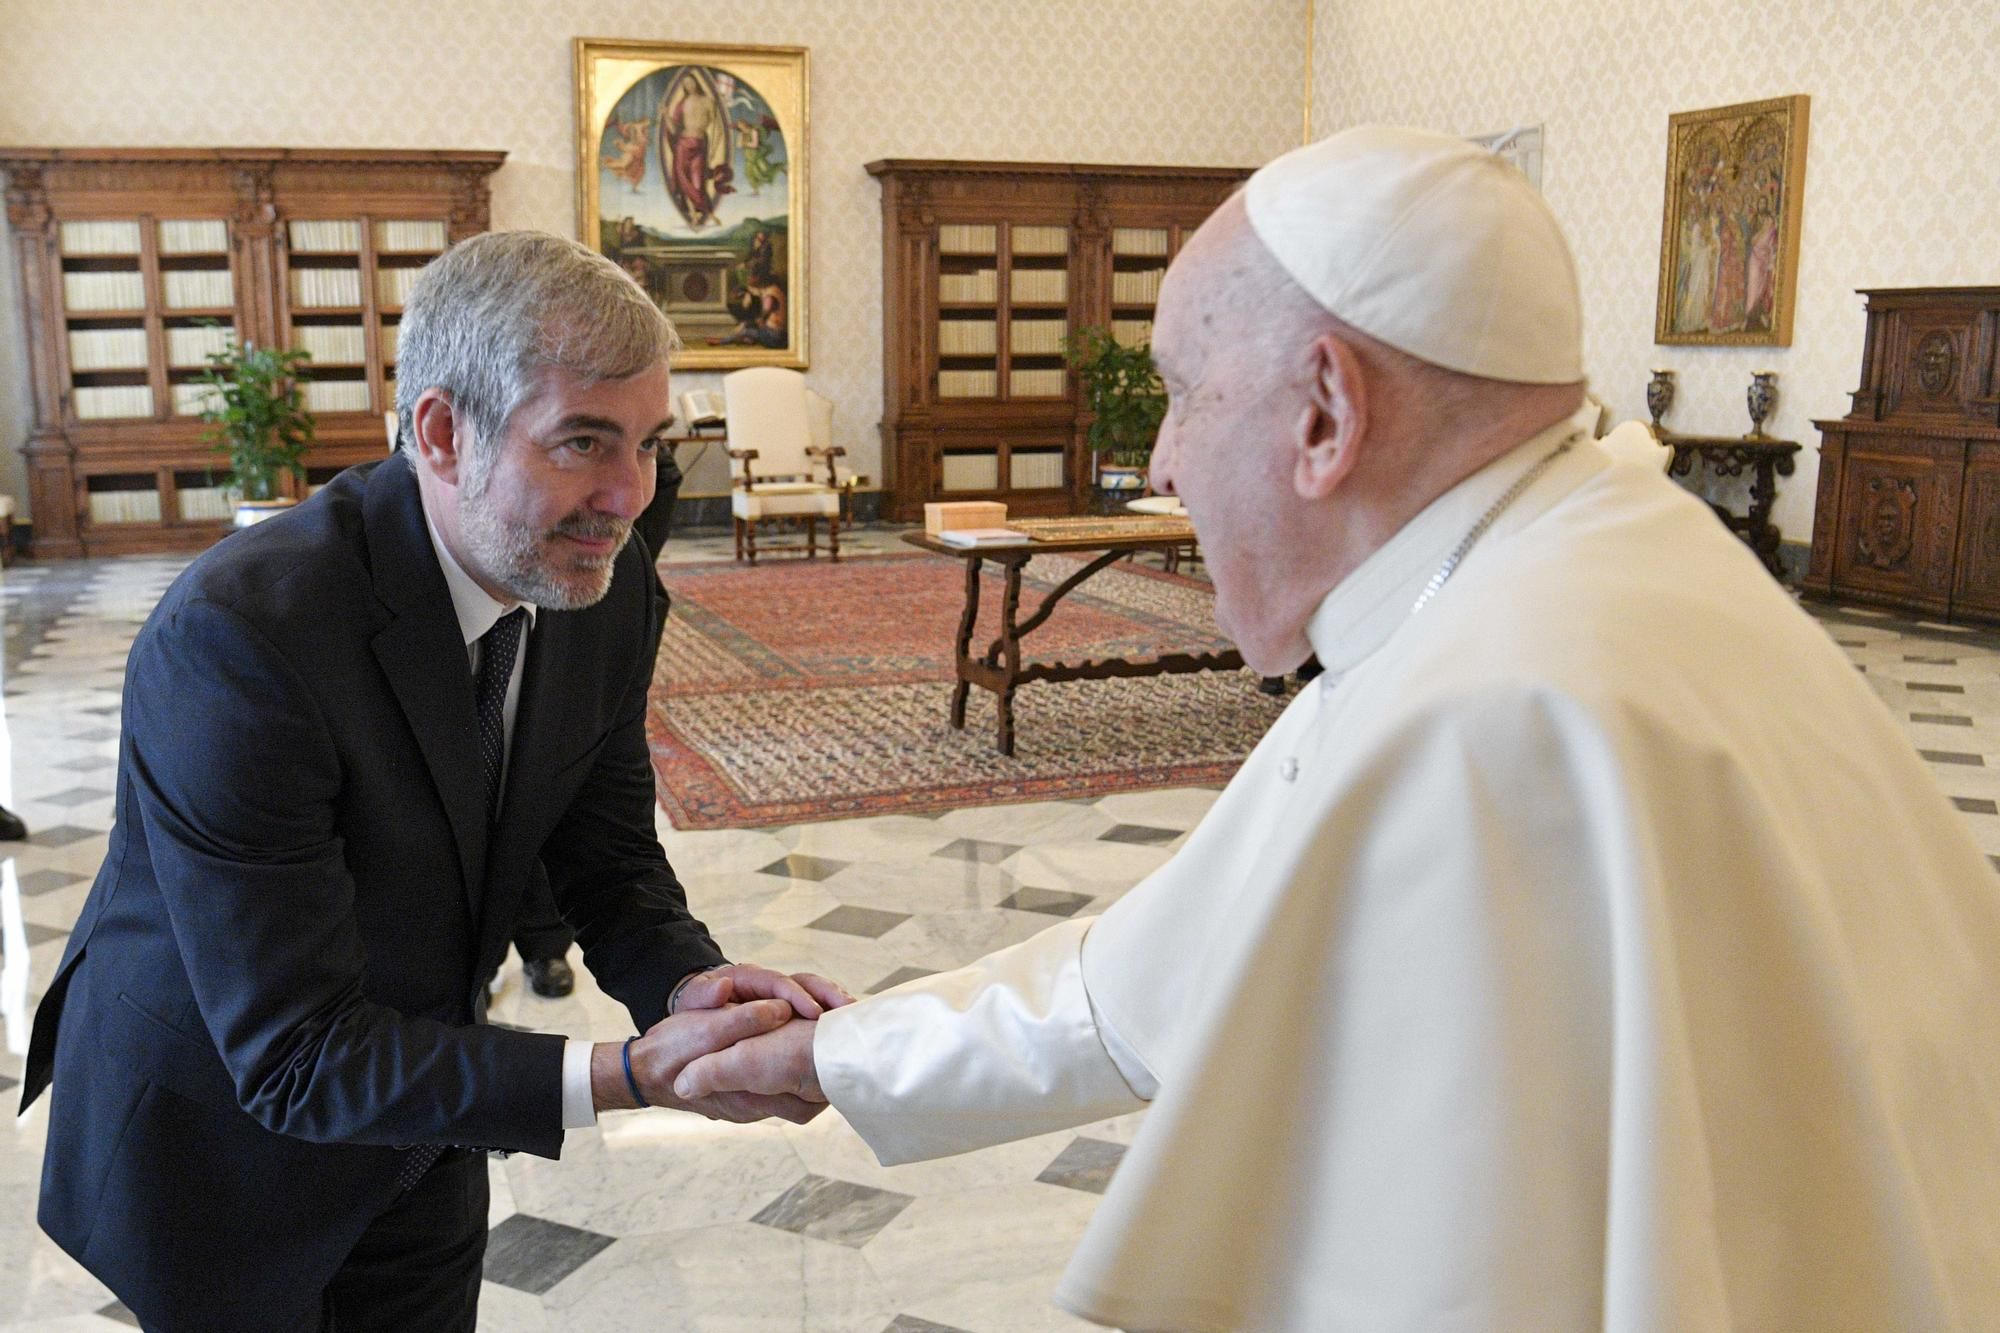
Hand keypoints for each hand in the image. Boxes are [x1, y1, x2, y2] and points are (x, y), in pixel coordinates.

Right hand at [598, 1000, 822, 1123]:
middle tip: (837, 1047)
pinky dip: (789, 1075)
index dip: (826, 1077)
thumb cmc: (671, 1051)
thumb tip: (781, 1008)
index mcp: (748, 1096)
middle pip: (806, 1104)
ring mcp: (747, 1104)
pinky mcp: (741, 1097)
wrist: (640, 1073)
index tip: (837, 1046)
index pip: (804, 1100)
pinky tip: (792, 1051)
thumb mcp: (706, 1029)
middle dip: (824, 1079)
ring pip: (792, 1098)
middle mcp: (752, 1107)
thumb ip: (744, 1021)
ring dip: (808, 1076)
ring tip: (820, 1046)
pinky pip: (775, 1092)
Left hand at [672, 963, 854, 1018]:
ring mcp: (785, 1000)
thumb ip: (706, 997)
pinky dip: (832, 1020)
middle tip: (846, 1010)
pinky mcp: (792, 1016)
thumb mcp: (694, 1002)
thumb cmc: (694, 1014)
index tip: (813, 1011)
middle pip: (806, 983)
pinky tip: (848, 1033)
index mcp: (750, 979)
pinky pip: (817, 1014)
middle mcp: (772, 986)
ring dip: (834, 1005)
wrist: (693, 1023)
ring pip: (817, 995)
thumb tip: (723, 986)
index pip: (778, 983)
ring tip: (854, 1017)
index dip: (796, 995)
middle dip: (827, 995)